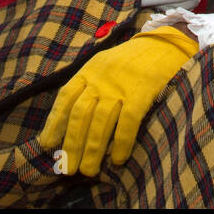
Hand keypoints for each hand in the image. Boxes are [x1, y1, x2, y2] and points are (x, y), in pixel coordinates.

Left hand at [39, 26, 198, 175]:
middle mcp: (101, 78)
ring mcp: (121, 85)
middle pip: (80, 114)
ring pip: (100, 121)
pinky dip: (121, 141)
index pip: (66, 97)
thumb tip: (73, 118)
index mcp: (90, 70)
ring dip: (92, 149)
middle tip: (68, 168)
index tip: (47, 144)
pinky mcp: (142, 91)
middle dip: (72, 143)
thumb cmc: (134, 59)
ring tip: (88, 171)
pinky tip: (117, 159)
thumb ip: (91, 84)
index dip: (54, 122)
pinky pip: (128, 121)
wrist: (166, 42)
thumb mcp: (106, 64)